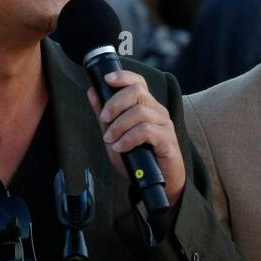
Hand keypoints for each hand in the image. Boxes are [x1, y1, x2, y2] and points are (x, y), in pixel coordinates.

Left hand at [86, 70, 185, 204]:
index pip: (137, 82)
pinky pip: (146, 131)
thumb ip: (105, 115)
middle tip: (104, 119)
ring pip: (139, 112)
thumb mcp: (116, 135)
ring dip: (119, 125)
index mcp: (146, 106)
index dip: (123, 76)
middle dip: (115, 103)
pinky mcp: (168, 140)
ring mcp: (164, 124)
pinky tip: (121, 147)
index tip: (106, 80)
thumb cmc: (139, 159)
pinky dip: (129, 138)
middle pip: (137, 91)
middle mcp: (157, 111)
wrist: (160, 183)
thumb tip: (92, 92)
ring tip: (110, 140)